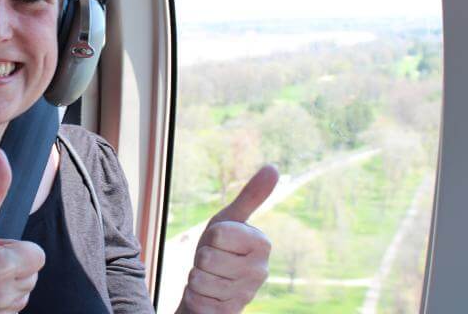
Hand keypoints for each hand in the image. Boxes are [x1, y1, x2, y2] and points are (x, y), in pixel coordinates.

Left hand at [178, 165, 278, 313]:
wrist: (212, 287)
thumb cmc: (220, 248)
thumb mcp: (230, 219)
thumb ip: (251, 196)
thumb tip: (274, 167)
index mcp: (262, 244)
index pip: (218, 233)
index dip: (210, 236)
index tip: (218, 241)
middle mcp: (260, 271)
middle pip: (206, 257)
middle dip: (201, 259)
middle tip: (212, 261)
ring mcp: (246, 296)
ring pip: (198, 280)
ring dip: (195, 279)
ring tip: (208, 278)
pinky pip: (196, 302)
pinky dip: (193, 299)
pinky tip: (206, 298)